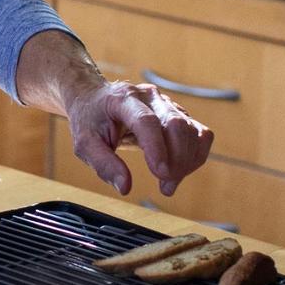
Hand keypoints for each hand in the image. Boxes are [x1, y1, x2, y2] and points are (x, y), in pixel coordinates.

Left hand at [15, 29, 213, 196]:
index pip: (146, 120)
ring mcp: (167, 103)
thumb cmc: (90, 119)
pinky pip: (200, 135)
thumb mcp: (84, 143)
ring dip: (186, 162)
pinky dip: (195, 157)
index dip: (156, 147)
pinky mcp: (179, 114)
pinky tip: (179, 172)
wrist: (95, 99)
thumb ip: (103, 164)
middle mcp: (149, 96)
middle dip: (175, 159)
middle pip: (175, 124)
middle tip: (163, 184)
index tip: (160, 173)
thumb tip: (125, 187)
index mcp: (123, 99)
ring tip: (167, 183)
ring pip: (191, 131)